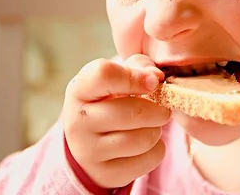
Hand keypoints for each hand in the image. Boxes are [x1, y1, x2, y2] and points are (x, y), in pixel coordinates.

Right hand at [63, 55, 169, 187]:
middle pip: (131, 111)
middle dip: (158, 109)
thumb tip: (156, 76)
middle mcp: (77, 121)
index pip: (104, 75)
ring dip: (157, 130)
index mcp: (79, 89)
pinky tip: (146, 143)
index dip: (135, 76)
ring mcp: (88, 151)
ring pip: (143, 138)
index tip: (153, 82)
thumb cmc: (110, 99)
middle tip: (162, 109)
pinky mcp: (105, 174)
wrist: (90, 142)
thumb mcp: (118, 77)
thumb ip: (139, 66)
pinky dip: (157, 149)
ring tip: (152, 125)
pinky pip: (149, 158)